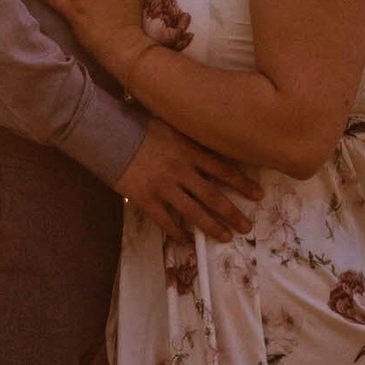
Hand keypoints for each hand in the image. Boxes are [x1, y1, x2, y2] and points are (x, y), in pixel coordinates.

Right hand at [113, 120, 258, 243]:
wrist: (107, 133)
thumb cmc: (138, 124)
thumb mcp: (171, 123)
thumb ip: (190, 136)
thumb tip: (211, 139)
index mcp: (189, 149)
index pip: (224, 169)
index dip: (243, 184)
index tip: (258, 195)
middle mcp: (181, 170)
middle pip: (213, 196)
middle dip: (233, 213)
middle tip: (247, 227)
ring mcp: (164, 186)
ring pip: (194, 212)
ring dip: (212, 227)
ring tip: (226, 237)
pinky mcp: (146, 199)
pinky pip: (166, 221)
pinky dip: (177, 233)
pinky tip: (187, 242)